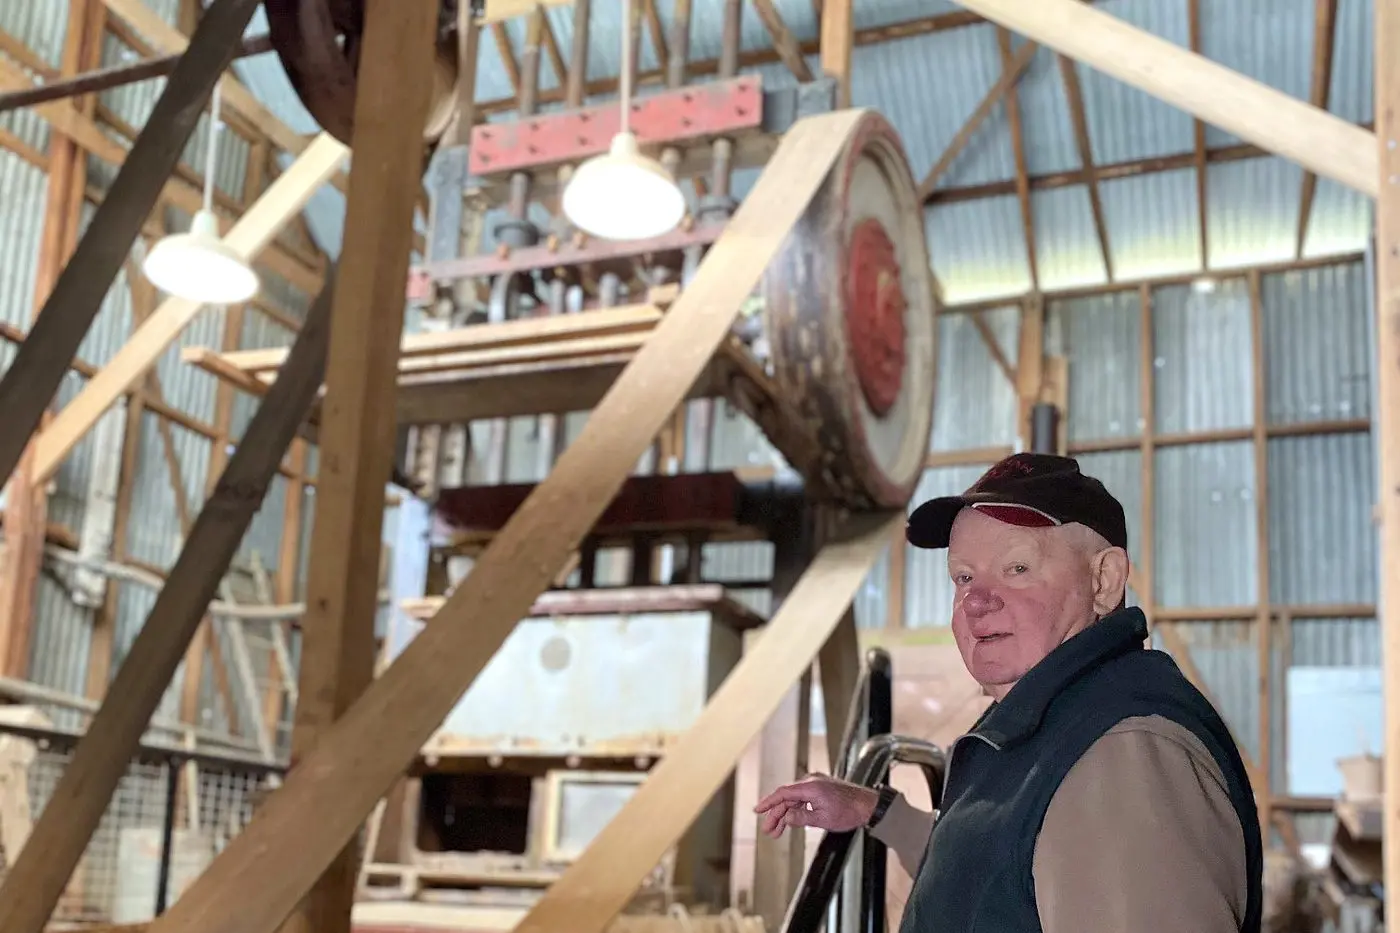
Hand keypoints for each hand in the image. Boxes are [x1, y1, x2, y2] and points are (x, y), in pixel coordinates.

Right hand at [753, 774, 879, 838]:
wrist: (869, 806)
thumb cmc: (849, 812)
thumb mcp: (823, 819)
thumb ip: (801, 818)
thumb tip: (786, 817)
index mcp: (811, 787)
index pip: (783, 793)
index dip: (768, 802)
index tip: (758, 810)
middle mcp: (812, 782)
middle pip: (787, 798)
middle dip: (776, 815)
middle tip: (769, 830)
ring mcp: (817, 784)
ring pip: (794, 799)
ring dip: (786, 814)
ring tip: (778, 831)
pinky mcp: (821, 788)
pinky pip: (803, 798)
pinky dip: (796, 809)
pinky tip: (791, 821)